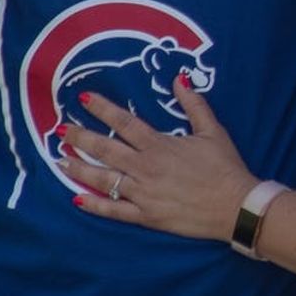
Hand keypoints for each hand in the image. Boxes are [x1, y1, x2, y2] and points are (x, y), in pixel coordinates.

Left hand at [59, 86, 257, 241]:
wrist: (235, 206)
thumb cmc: (225, 166)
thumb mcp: (212, 130)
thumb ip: (194, 104)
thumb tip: (179, 79)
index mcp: (159, 145)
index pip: (124, 122)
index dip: (103, 109)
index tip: (83, 98)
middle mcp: (146, 168)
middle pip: (106, 150)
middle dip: (81, 138)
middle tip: (61, 131)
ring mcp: (143, 194)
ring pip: (104, 179)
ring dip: (80, 169)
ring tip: (60, 161)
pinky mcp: (146, 216)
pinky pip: (114, 211)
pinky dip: (94, 205)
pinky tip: (77, 199)